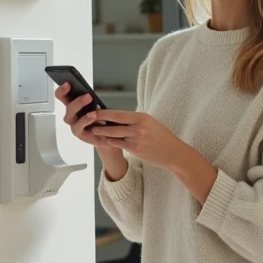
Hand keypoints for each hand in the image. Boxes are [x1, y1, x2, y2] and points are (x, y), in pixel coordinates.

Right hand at [56, 83, 113, 149]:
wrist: (107, 134)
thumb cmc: (100, 118)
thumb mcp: (97, 105)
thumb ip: (90, 99)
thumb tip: (88, 93)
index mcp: (73, 103)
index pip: (62, 95)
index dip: (62, 90)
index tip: (68, 83)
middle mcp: (71, 113)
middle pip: (67, 105)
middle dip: (76, 100)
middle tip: (88, 96)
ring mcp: (74, 123)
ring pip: (70, 116)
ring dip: (81, 112)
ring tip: (92, 111)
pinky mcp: (78, 132)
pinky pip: (78, 127)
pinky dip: (85, 121)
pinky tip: (93, 117)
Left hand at [92, 109, 219, 203]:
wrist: (174, 152)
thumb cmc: (162, 137)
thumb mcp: (151, 123)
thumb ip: (136, 120)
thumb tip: (119, 116)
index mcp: (143, 117)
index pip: (119, 113)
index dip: (106, 112)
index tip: (95, 110)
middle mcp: (139, 127)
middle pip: (114, 122)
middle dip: (100, 120)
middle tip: (88, 119)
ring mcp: (137, 139)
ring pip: (114, 134)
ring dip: (103, 132)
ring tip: (93, 130)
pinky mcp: (136, 149)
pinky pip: (119, 144)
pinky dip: (111, 142)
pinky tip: (105, 140)